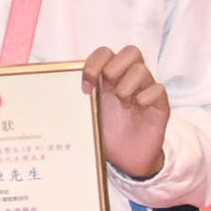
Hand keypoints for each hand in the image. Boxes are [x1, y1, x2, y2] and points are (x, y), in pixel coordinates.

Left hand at [83, 41, 172, 179]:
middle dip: (115, 67)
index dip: (95, 62)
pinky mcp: (160, 104)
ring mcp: (146, 90)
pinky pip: (159, 89)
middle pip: (131, 51)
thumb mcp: (88, 112)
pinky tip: (138, 108)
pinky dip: (146, 96)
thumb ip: (78, 97)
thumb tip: (50, 89)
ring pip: (142, 69)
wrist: (125, 159)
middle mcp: (129, 79)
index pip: (105, 52)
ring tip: (122, 103)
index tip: (87, 85)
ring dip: (128, 85)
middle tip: (107, 88)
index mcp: (109, 77)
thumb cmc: (106, 132)